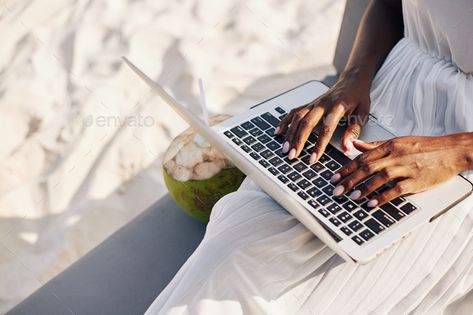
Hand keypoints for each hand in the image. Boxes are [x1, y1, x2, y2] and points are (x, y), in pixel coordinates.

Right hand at [275, 70, 370, 162]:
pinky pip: (294, 112)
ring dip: (290, 134)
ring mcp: (313, 104)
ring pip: (297, 118)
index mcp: (337, 107)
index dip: (319, 144)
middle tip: (292, 155)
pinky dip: (284, 122)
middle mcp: (322, 104)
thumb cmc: (358, 97)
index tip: (313, 158)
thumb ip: (354, 130)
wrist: (352, 80)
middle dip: (298, 140)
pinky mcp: (309, 104)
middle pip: (306, 123)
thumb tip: (347, 147)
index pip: (326, 128)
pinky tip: (278, 132)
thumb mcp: (363, 113)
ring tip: (285, 149)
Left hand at [331, 134, 472, 206]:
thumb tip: (355, 145)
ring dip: (364, 188)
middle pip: (367, 168)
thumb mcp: (398, 141)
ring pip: (380, 178)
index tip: (334, 177)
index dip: (346, 168)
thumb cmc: (425, 146)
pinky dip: (383, 197)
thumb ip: (375, 145)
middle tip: (337, 190)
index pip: (362, 158)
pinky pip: (397, 189)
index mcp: (390, 146)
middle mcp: (396, 156)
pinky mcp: (417, 180)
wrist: (452, 150)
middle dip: (349, 180)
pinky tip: (372, 203)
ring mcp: (407, 168)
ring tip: (351, 197)